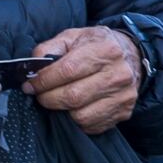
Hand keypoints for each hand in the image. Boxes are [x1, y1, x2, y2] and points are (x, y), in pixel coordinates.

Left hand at [27, 25, 141, 134]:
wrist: (132, 55)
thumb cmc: (97, 46)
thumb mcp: (75, 37)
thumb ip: (51, 47)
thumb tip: (32, 67)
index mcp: (106, 50)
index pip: (68, 70)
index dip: (44, 80)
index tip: (30, 85)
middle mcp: (119, 74)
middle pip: (73, 96)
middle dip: (48, 98)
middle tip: (39, 95)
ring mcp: (123, 96)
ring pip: (81, 115)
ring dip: (62, 111)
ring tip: (57, 101)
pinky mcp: (123, 112)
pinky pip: (91, 125)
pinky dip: (77, 120)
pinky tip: (74, 108)